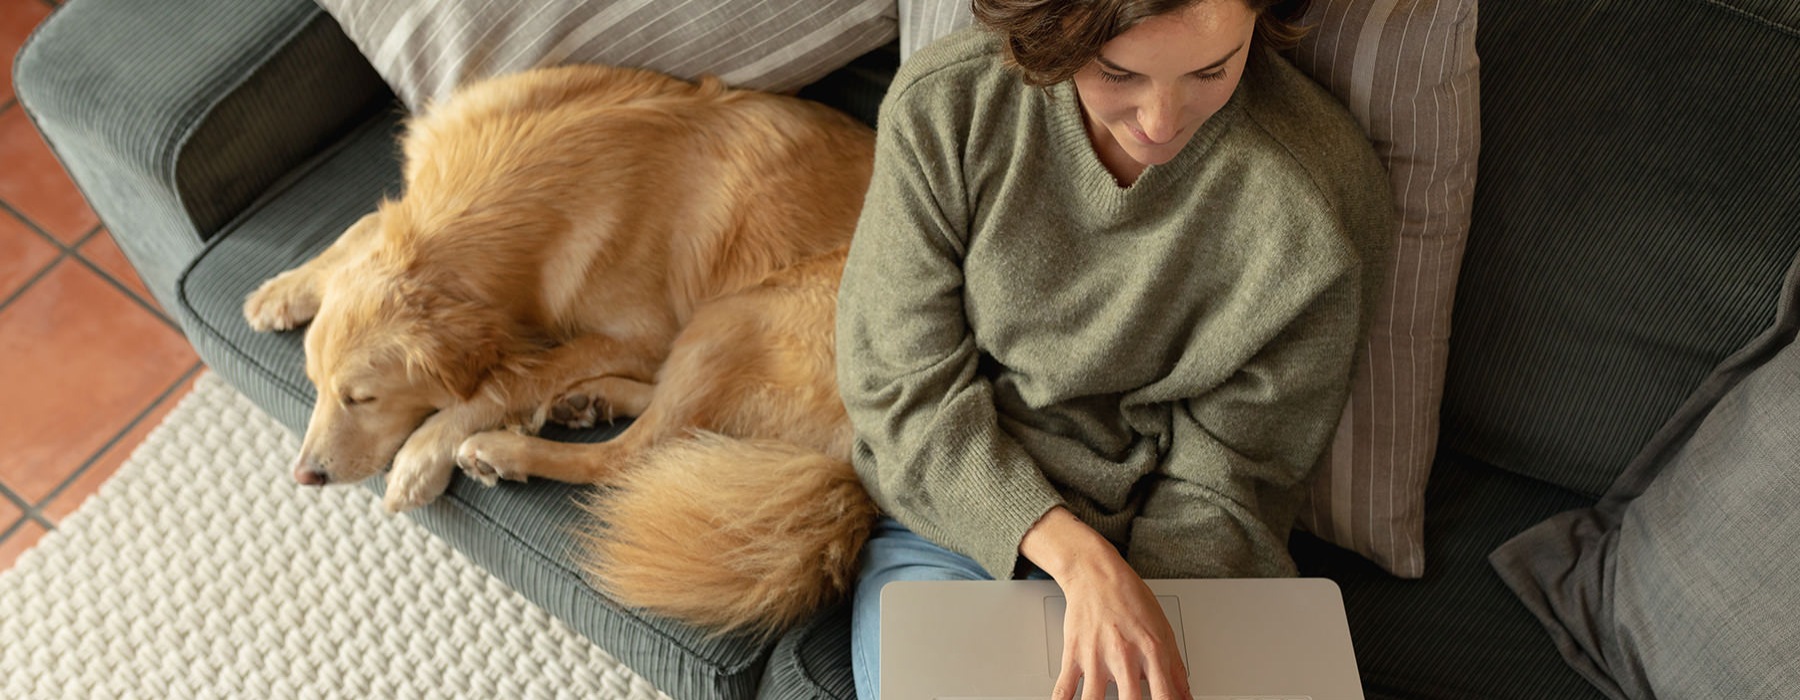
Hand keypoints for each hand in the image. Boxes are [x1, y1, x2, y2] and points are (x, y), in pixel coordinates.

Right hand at [1021, 508, 1191, 699]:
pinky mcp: (1074, 653)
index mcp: (1152, 650)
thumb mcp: (1163, 630)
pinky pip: (1065, 687)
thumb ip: (1175, 669)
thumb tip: (1186, 698)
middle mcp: (1124, 655)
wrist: (1096, 574)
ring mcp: (1097, 656)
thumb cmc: (1130, 598)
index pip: (1164, 696)